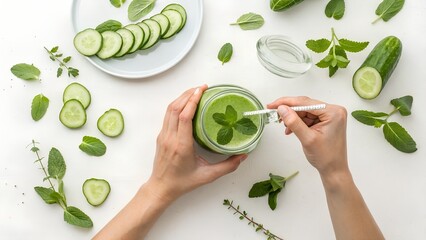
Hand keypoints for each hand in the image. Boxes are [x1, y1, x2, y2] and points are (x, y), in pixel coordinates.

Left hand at [147, 85, 247, 202]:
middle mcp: (170, 138)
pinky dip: (176, 105)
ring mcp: (164, 136)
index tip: (202, 90)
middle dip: (188, 94)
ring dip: (181, 98)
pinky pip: (167, 115)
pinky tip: (186, 103)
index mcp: (181, 145)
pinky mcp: (161, 136)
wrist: (161, 188)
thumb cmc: (183, 182)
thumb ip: (227, 166)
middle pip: (175, 108)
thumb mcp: (207, 176)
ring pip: (169, 110)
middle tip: (202, 87)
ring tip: (194, 91)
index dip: (192, 100)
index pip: (184, 116)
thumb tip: (243, 155)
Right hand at [267, 96, 347, 176]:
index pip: (306, 102)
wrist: (333, 170)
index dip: (287, 103)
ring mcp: (329, 116)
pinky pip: (308, 117)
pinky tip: (291, 129)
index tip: (273, 105)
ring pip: (305, 111)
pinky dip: (298, 123)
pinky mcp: (325, 121)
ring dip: (293, 118)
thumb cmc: (326, 157)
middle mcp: (333, 111)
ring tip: (285, 126)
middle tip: (274, 114)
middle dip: (290, 111)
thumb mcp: (307, 139)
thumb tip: (282, 109)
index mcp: (333, 112)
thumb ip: (294, 122)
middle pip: (305, 105)